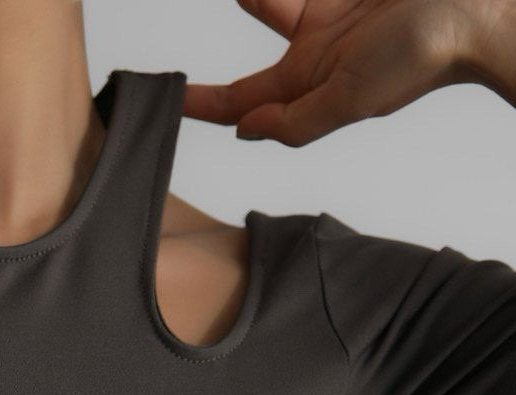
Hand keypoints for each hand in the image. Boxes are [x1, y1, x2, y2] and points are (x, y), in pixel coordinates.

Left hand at [183, 0, 512, 144]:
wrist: (479, 7)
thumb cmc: (424, 56)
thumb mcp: (350, 100)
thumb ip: (296, 122)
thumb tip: (244, 131)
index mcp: (308, 87)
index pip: (239, 101)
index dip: (201, 102)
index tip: (166, 97)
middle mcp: (316, 50)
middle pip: (254, 34)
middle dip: (236, 16)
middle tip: (202, 38)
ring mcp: (334, 12)